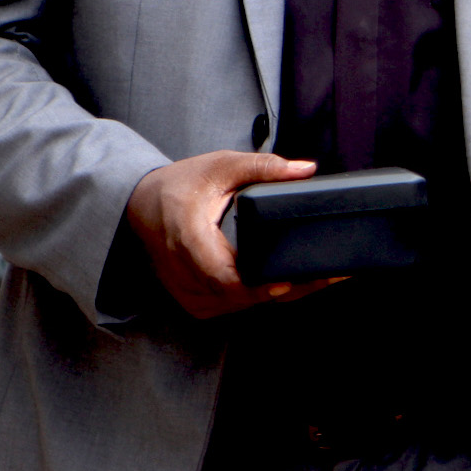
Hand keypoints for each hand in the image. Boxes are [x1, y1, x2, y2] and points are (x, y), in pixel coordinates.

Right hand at [125, 150, 337, 318]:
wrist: (141, 207)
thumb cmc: (181, 185)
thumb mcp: (221, 165)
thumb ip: (263, 166)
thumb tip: (305, 169)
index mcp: (188, 239)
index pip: (223, 277)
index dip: (257, 285)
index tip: (288, 281)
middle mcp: (185, 273)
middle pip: (240, 295)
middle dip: (286, 287)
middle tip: (328, 274)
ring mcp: (189, 293)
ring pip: (241, 304)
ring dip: (278, 293)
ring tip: (318, 276)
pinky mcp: (196, 302)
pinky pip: (234, 305)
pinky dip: (260, 295)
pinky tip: (286, 282)